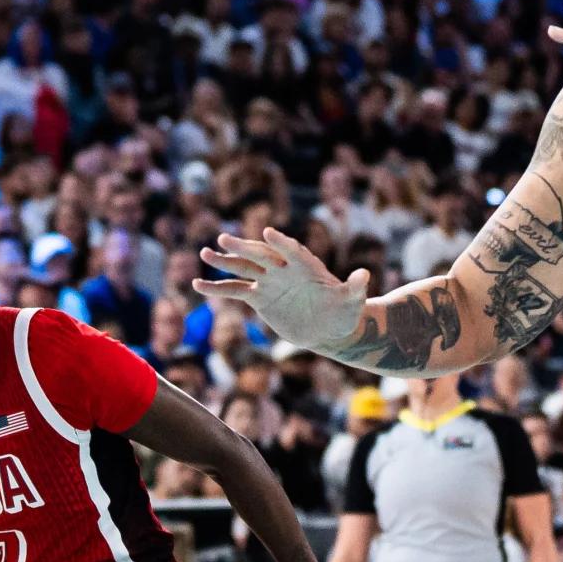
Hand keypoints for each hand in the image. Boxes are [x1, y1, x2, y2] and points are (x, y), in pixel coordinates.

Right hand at [195, 229, 370, 350]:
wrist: (329, 329)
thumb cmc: (344, 313)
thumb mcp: (352, 301)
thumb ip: (355, 287)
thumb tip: (364, 274)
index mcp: (305, 266)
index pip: (291, 250)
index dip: (281, 243)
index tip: (269, 233)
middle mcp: (284, 270)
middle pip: (261, 255)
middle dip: (244, 247)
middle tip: (224, 238)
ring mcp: (269, 282)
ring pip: (243, 268)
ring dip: (224, 261)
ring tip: (204, 253)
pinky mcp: (259, 297)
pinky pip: (235, 291)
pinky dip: (217, 288)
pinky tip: (198, 285)